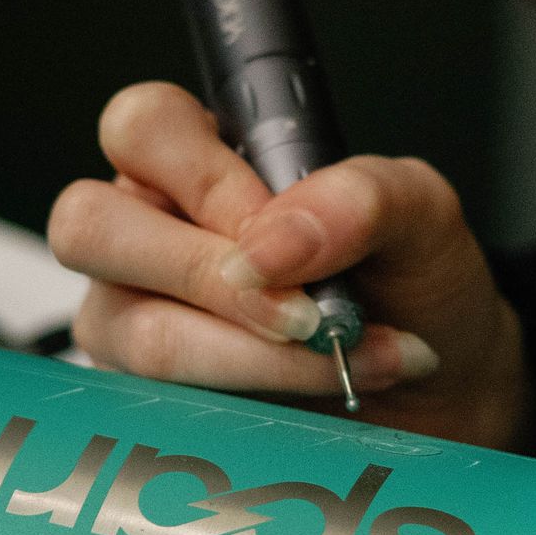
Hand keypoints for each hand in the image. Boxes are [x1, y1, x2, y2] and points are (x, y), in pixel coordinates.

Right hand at [48, 81, 527, 443]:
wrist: (444, 389)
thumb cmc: (414, 284)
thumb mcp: (421, 214)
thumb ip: (359, 199)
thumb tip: (272, 241)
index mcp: (198, 160)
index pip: (143, 128)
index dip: (203, 181)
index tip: (283, 235)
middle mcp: (150, 231)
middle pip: (91, 227)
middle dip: (208, 279)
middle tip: (304, 315)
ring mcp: (134, 318)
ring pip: (134, 332)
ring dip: (248, 357)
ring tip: (340, 358)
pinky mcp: (148, 400)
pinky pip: (158, 407)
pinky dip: (252, 406)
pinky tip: (317, 401)